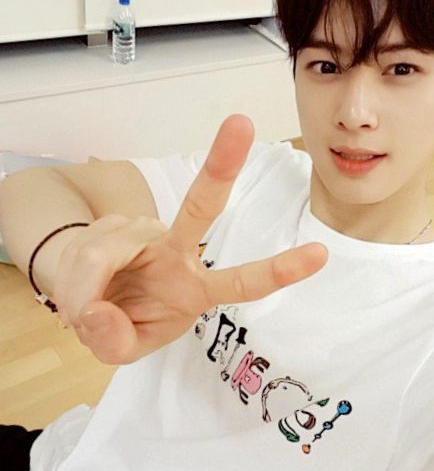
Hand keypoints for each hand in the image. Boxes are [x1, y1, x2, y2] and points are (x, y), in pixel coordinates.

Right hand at [52, 115, 327, 363]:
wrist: (83, 293)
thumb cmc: (118, 320)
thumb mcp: (121, 347)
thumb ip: (115, 340)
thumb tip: (98, 312)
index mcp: (196, 289)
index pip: (241, 282)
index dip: (279, 270)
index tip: (320, 253)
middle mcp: (178, 250)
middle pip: (201, 204)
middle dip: (221, 164)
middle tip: (241, 123)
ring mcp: (145, 231)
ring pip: (109, 252)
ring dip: (87, 289)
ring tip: (86, 306)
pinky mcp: (116, 224)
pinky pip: (89, 251)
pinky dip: (75, 282)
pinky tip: (80, 285)